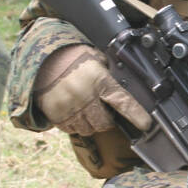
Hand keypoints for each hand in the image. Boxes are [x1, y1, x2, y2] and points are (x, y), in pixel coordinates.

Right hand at [32, 44, 150, 135]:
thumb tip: (123, 84)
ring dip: (91, 122)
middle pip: (105, 122)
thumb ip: (109, 73)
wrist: (41, 60)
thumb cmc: (72, 57)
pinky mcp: (57, 116)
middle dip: (107, 118)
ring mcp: (70, 109)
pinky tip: (74, 111)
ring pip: (89, 129)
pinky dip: (76, 124)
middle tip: (102, 108)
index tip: (146, 125)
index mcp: (99, 81)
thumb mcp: (96, 59)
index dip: (137, 116)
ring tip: (86, 108)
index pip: (123, 102)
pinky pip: (73, 129)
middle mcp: (86, 97)